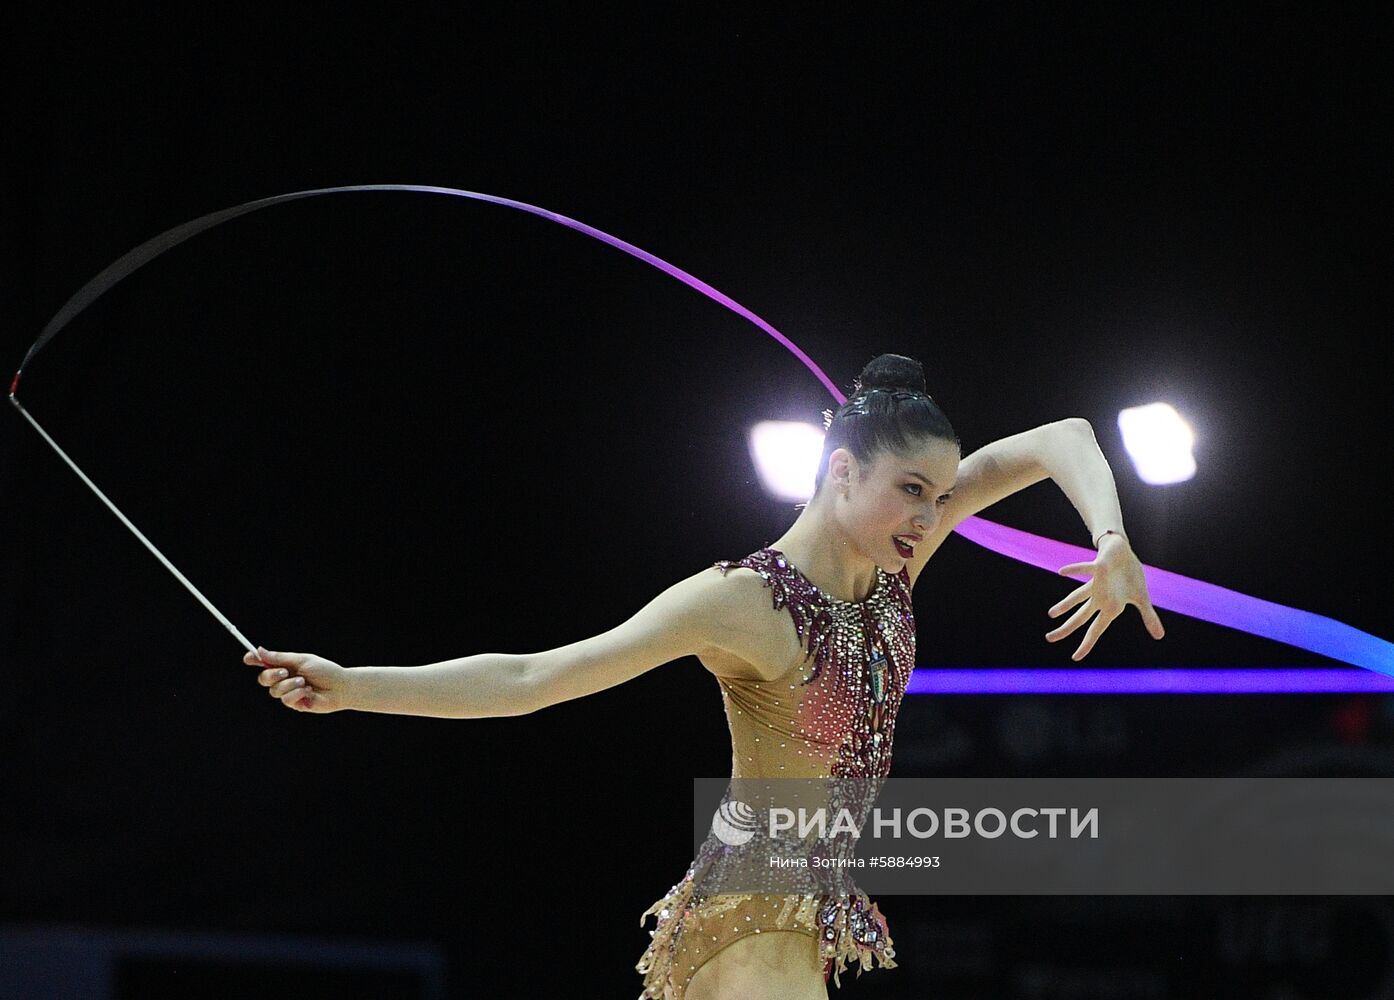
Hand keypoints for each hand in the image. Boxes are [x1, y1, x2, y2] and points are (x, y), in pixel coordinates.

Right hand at [245, 645, 350, 712]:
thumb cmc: (325, 671)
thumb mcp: (302, 660)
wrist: (341, 687)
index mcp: (286, 665)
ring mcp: (288, 692)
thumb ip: (280, 658)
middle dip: (271, 675)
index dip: (254, 660)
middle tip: (285, 672)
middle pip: (263, 679)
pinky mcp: (294, 704)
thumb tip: (259, 651)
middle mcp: (284, 679)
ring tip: (304, 682)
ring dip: (289, 685)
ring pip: (274, 690)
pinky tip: (308, 692)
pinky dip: (297, 693)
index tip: (248, 657)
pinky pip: (286, 699)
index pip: (264, 663)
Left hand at [1046, 534, 1165, 659]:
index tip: (1075, 657)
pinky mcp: (1099, 567)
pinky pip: (1085, 569)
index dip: (1086, 643)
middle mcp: (1098, 597)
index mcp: (1108, 606)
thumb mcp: (1141, 598)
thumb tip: (1160, 637)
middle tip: (1049, 638)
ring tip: (1050, 614)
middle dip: (1066, 628)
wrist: (1122, 552)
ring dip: (1065, 604)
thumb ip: (1148, 617)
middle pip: (1079, 616)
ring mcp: (1096, 583)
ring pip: (1077, 596)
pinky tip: (1062, 572)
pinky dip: (1075, 570)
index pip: (1095, 629)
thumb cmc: (1129, 576)